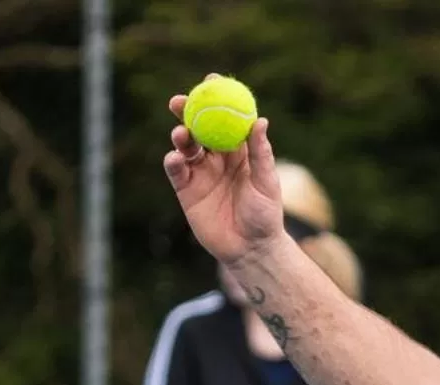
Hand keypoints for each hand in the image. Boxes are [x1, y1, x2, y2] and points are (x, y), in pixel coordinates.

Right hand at [163, 80, 284, 265]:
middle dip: (188, 110)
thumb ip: (261, 154)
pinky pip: (176, 170)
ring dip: (180, 136)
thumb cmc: (265, 216)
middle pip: (199, 126)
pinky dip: (173, 161)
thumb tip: (260, 121)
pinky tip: (175, 158)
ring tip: (181, 134)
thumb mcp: (266, 183)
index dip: (218, 98)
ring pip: (186, 146)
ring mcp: (201, 172)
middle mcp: (218, 157)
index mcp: (239, 150)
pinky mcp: (187, 189)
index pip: (227, 118)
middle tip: (181, 100)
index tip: (212, 80)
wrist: (250, 249)